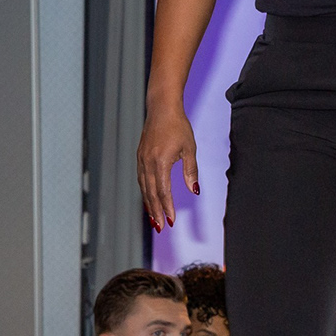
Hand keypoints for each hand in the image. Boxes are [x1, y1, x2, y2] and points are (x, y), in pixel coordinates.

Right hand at [136, 102, 198, 229]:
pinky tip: (149, 199)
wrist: (162, 108)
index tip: (172, 220)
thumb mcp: (189, 149)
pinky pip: (141, 179)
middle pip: (151, 193)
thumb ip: (190, 171)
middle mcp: (148, 163)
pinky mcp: (140, 157)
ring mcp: (141, 160)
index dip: (168, 207)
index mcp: (160, 162)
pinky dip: (145, 192)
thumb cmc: (178, 126)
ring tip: (154, 219)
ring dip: (149, 204)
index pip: (164, 191)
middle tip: (161, 227)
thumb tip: (195, 190)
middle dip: (156, 212)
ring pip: (144, 187)